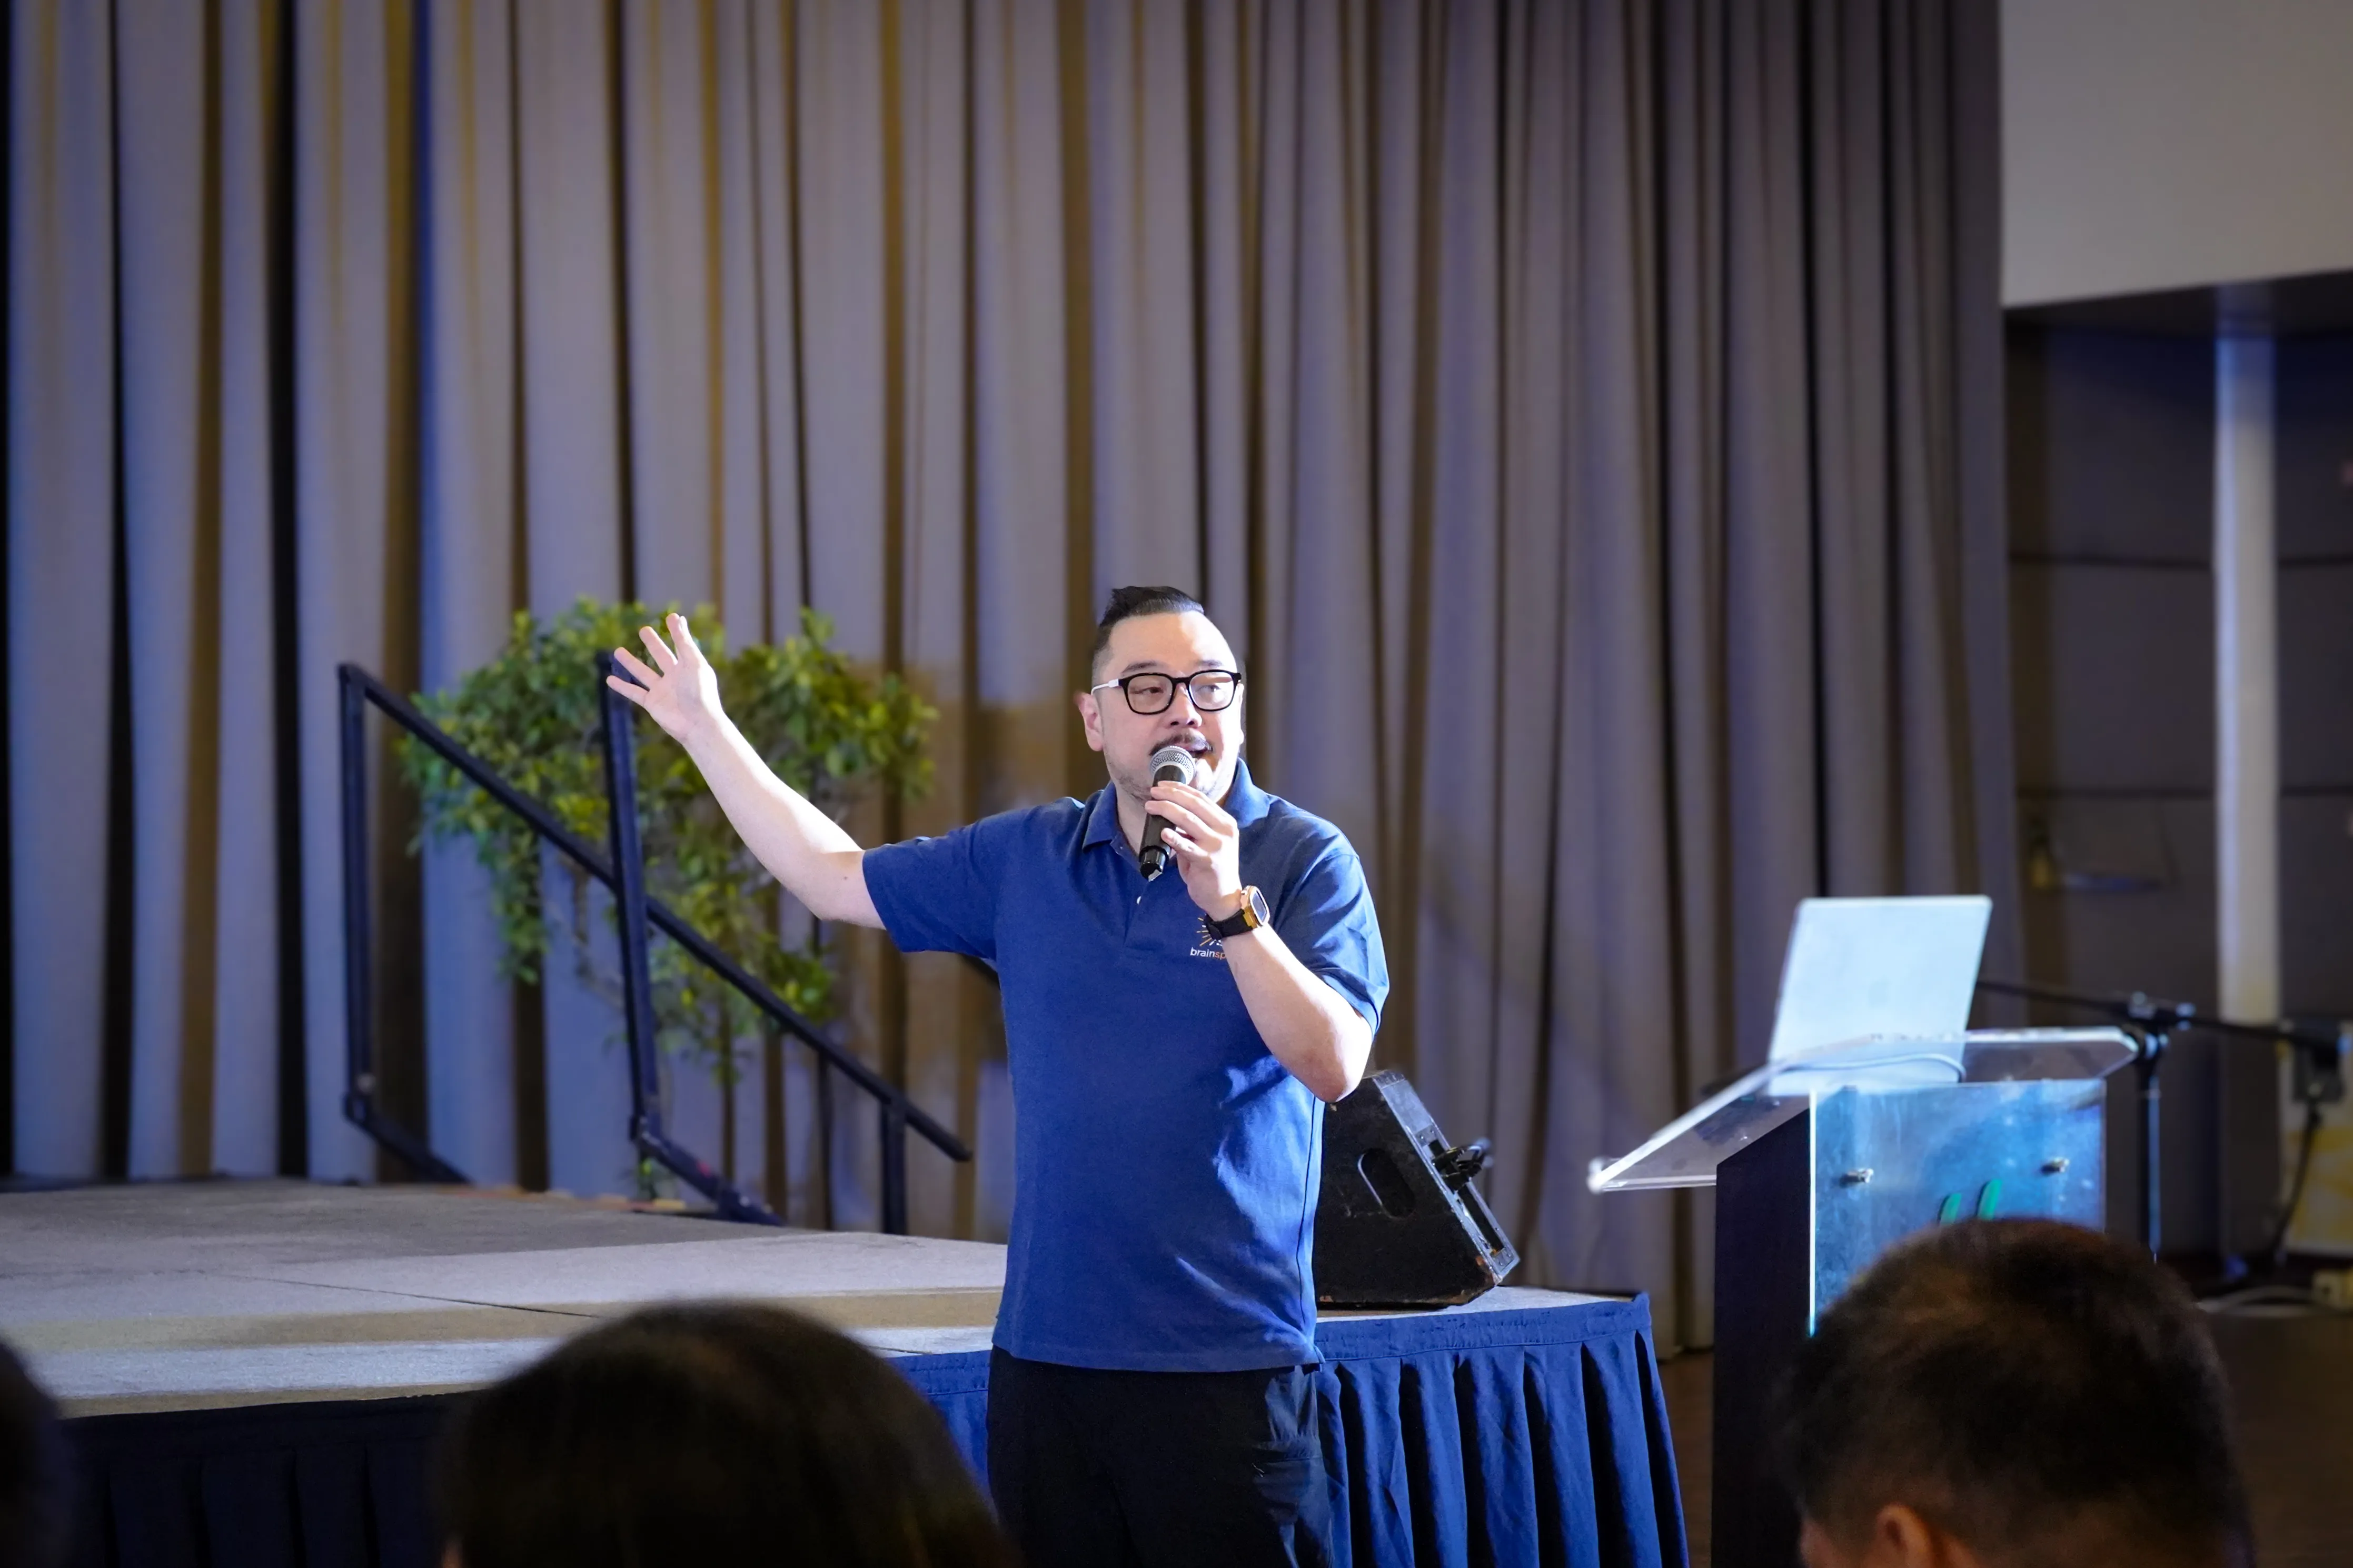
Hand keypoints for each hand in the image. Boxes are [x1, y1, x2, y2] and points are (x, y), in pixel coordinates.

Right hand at [606, 613, 725, 745]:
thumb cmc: (700, 692)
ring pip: (643, 672)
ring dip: (630, 662)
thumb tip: (676, 617)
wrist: (698, 724)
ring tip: (617, 650)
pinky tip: (609, 678)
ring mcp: (663, 690)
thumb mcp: (693, 662)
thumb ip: (684, 641)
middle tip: (644, 630)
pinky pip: (634, 692)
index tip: (671, 617)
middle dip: (653, 643)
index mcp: (688, 665)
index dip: (676, 631)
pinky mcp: (652, 703)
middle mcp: (675, 676)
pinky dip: (622, 686)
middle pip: (661, 655)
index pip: (681, 644)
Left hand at [1149, 781, 1244, 919]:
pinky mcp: (1208, 861)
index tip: (1161, 785)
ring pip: (1188, 820)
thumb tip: (1170, 812)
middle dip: (1170, 795)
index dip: (1179, 788)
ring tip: (1150, 807)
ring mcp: (1217, 845)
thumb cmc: (1212, 868)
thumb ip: (1195, 827)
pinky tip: (1163, 832)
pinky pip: (1187, 846)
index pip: (1200, 798)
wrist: (1224, 897)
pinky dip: (1174, 838)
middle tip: (1152, 793)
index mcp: (1225, 822)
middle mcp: (1224, 830)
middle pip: (1194, 804)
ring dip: (1166, 810)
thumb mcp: (1208, 842)